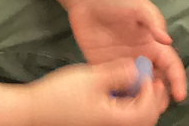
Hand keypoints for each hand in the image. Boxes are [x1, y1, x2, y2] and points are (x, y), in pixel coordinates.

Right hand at [26, 60, 169, 125]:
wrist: (34, 110)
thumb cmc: (61, 94)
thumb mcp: (91, 77)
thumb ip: (117, 72)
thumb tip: (137, 68)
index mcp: (115, 119)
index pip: (146, 112)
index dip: (152, 93)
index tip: (148, 74)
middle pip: (145, 119)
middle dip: (153, 100)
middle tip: (154, 79)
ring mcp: (105, 125)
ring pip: (134, 119)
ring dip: (142, 102)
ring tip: (141, 82)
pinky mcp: (98, 122)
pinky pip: (122, 117)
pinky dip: (129, 104)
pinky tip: (123, 88)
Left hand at [67, 0, 186, 103]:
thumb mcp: (138, 5)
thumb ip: (153, 21)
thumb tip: (167, 40)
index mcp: (152, 44)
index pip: (170, 64)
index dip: (177, 79)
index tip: (179, 95)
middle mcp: (140, 57)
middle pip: (156, 82)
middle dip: (160, 97)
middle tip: (157, 108)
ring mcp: (122, 65)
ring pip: (137, 89)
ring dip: (141, 102)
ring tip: (140, 112)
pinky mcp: (104, 69)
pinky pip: (114, 87)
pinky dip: (118, 98)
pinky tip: (119, 107)